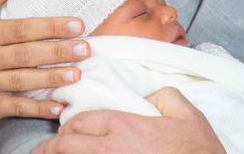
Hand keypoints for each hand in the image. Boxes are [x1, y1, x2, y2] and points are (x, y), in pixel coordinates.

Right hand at [0, 0, 89, 122]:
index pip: (23, 29)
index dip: (51, 26)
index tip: (77, 24)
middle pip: (27, 54)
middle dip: (58, 52)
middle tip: (85, 48)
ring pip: (23, 81)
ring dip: (52, 79)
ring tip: (76, 74)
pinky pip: (14, 107)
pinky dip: (36, 109)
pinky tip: (57, 107)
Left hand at [34, 87, 225, 153]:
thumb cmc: (197, 150)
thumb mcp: (187, 113)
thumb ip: (165, 96)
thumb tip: (150, 97)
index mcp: (125, 127)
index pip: (81, 122)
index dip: (69, 126)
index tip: (64, 131)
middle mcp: (110, 150)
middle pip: (66, 146)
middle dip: (53, 146)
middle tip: (46, 149)